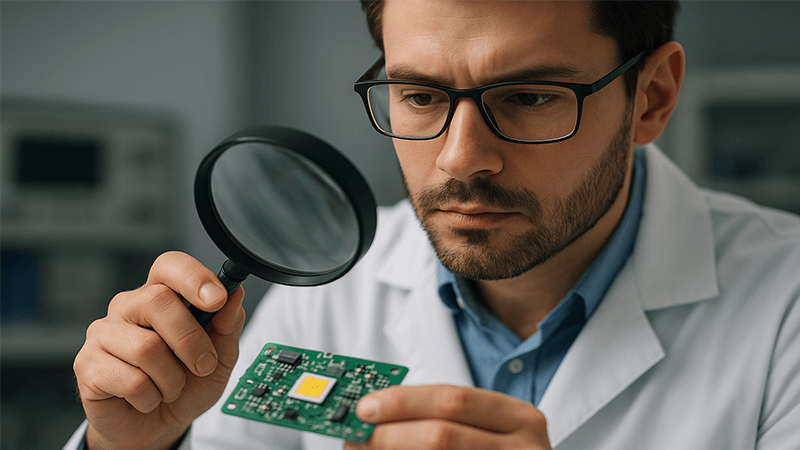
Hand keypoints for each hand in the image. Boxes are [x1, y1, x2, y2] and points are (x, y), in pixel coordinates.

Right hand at [73, 251, 246, 449]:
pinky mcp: (87, 365)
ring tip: (171, 388)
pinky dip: (151, 397)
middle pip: (158, 300)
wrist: (158, 426)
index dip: (193, 278)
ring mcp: (103, 333)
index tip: (217, 299)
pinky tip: (147, 398)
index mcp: (161, 294)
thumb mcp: (220, 357)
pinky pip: (131, 380)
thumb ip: (227, 326)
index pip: (170, 266)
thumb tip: (235, 294)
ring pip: (147, 347)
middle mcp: (128, 307)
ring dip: (172, 379)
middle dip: (191, 339)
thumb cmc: (188, 384)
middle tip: (204, 365)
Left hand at [343, 385, 551, 449]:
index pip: (453, 399)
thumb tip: (377, 414)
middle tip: (357, 435)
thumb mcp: (489, 431)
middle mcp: (524, 448)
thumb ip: (446, 419)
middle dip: (391, 434)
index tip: (365, 405)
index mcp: (519, 418)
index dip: (404, 401)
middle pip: (442, 434)